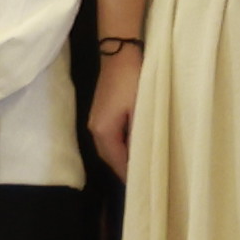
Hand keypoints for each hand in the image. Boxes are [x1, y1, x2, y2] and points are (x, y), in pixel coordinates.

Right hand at [87, 44, 142, 177]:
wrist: (119, 54)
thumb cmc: (132, 81)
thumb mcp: (140, 109)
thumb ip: (139, 135)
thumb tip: (140, 157)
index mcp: (103, 131)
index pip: (116, 161)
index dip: (129, 174)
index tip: (143, 186)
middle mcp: (95, 130)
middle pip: (110, 157)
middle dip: (124, 168)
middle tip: (144, 178)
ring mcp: (95, 121)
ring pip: (109, 148)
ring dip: (122, 157)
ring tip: (140, 166)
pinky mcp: (100, 114)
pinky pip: (110, 137)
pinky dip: (120, 145)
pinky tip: (133, 146)